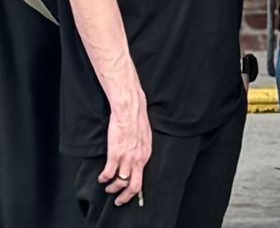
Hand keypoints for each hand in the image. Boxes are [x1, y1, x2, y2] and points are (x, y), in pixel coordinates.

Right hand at [97, 86, 151, 208]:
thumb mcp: (145, 139)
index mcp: (146, 155)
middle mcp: (138, 159)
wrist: (130, 110)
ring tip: (107, 187)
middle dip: (125, 197)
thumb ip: (141, 152)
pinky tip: (101, 178)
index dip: (134, 190)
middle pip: (134, 186)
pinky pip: (108, 174)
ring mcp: (127, 158)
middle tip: (118, 201)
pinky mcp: (115, 154)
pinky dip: (103, 179)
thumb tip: (137, 161)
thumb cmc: (137, 121)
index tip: (128, 193)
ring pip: (120, 183)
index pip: (142, 179)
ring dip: (112, 188)